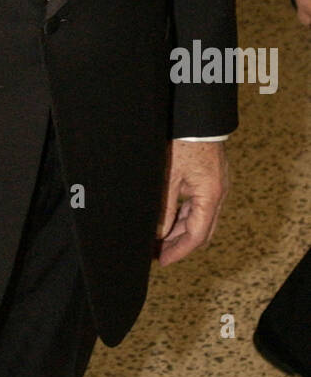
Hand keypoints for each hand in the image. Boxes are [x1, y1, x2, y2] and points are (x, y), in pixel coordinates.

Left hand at [157, 139, 227, 266]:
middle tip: (158, 253)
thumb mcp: (169, 177)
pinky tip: (169, 220)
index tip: (162, 260)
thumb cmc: (183, 142)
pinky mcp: (210, 178)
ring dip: (181, 230)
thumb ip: (165, 208)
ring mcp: (216, 186)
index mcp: (211, 196)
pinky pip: (199, 205)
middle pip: (201, 231)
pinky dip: (185, 215)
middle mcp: (218, 194)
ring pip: (200, 218)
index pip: (196, 236)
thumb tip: (158, 233)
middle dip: (180, 244)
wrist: (196, 116)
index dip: (179, 251)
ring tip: (159, 239)